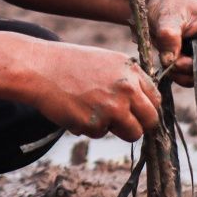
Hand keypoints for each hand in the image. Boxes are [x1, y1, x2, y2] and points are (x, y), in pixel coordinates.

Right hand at [29, 42, 161, 140]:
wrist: (40, 68)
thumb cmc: (71, 64)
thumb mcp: (106, 62)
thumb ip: (128, 81)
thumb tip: (145, 105)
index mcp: (130, 71)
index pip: (155, 100)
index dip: (146, 109)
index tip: (137, 112)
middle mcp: (126, 89)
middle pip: (150, 121)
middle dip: (139, 125)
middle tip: (123, 123)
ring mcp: (112, 108)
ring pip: (131, 133)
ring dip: (117, 129)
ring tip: (94, 112)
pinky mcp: (95, 124)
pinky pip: (101, 134)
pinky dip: (90, 127)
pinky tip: (76, 109)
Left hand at [141, 0, 196, 87]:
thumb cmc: (166, 2)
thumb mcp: (166, 17)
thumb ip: (169, 37)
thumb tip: (169, 61)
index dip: (195, 64)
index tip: (173, 62)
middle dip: (191, 73)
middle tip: (168, 67)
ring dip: (186, 76)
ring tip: (166, 65)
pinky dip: (183, 74)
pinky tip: (168, 64)